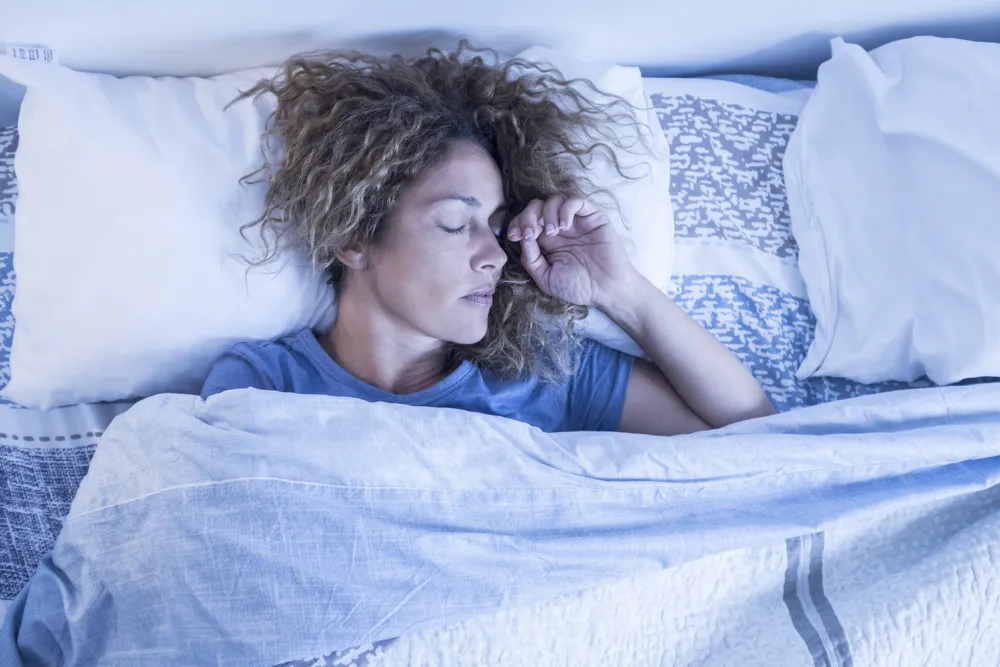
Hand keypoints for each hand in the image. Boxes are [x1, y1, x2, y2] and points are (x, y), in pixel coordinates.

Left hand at [507, 196, 636, 308]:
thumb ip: (531, 259)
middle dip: (527, 216)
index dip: (517, 223)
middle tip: (530, 234)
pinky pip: (576, 201)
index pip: (525, 221)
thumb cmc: (578, 287)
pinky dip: (566, 209)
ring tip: (553, 232)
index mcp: (546, 241)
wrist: (607, 290)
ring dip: (547, 213)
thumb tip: (521, 237)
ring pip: (554, 200)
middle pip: (536, 206)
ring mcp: (576, 221)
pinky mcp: (592, 216)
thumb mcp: (546, 277)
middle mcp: (559, 227)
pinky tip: (565, 226)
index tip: (515, 236)